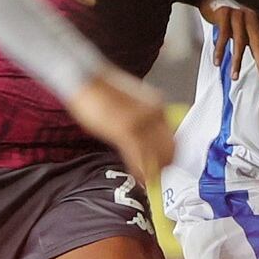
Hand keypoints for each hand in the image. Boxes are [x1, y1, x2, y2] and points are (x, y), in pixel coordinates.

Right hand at [64, 68, 175, 186]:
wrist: (85, 78)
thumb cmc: (102, 89)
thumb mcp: (130, 103)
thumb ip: (143, 117)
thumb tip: (146, 136)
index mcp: (156, 104)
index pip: (172, 134)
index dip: (170, 152)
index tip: (168, 162)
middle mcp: (154, 113)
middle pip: (169, 147)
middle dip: (166, 165)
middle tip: (161, 175)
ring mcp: (141, 123)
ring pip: (155, 155)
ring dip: (154, 170)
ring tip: (151, 180)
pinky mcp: (125, 131)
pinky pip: (139, 157)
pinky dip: (141, 170)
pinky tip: (141, 177)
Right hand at [201, 0, 258, 79]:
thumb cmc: (231, 15)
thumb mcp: (245, 29)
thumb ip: (255, 45)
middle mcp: (251, 17)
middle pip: (258, 42)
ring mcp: (237, 14)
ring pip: (239, 41)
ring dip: (237, 61)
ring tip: (235, 77)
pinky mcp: (223, 14)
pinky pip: (222, 36)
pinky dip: (220, 51)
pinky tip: (218, 63)